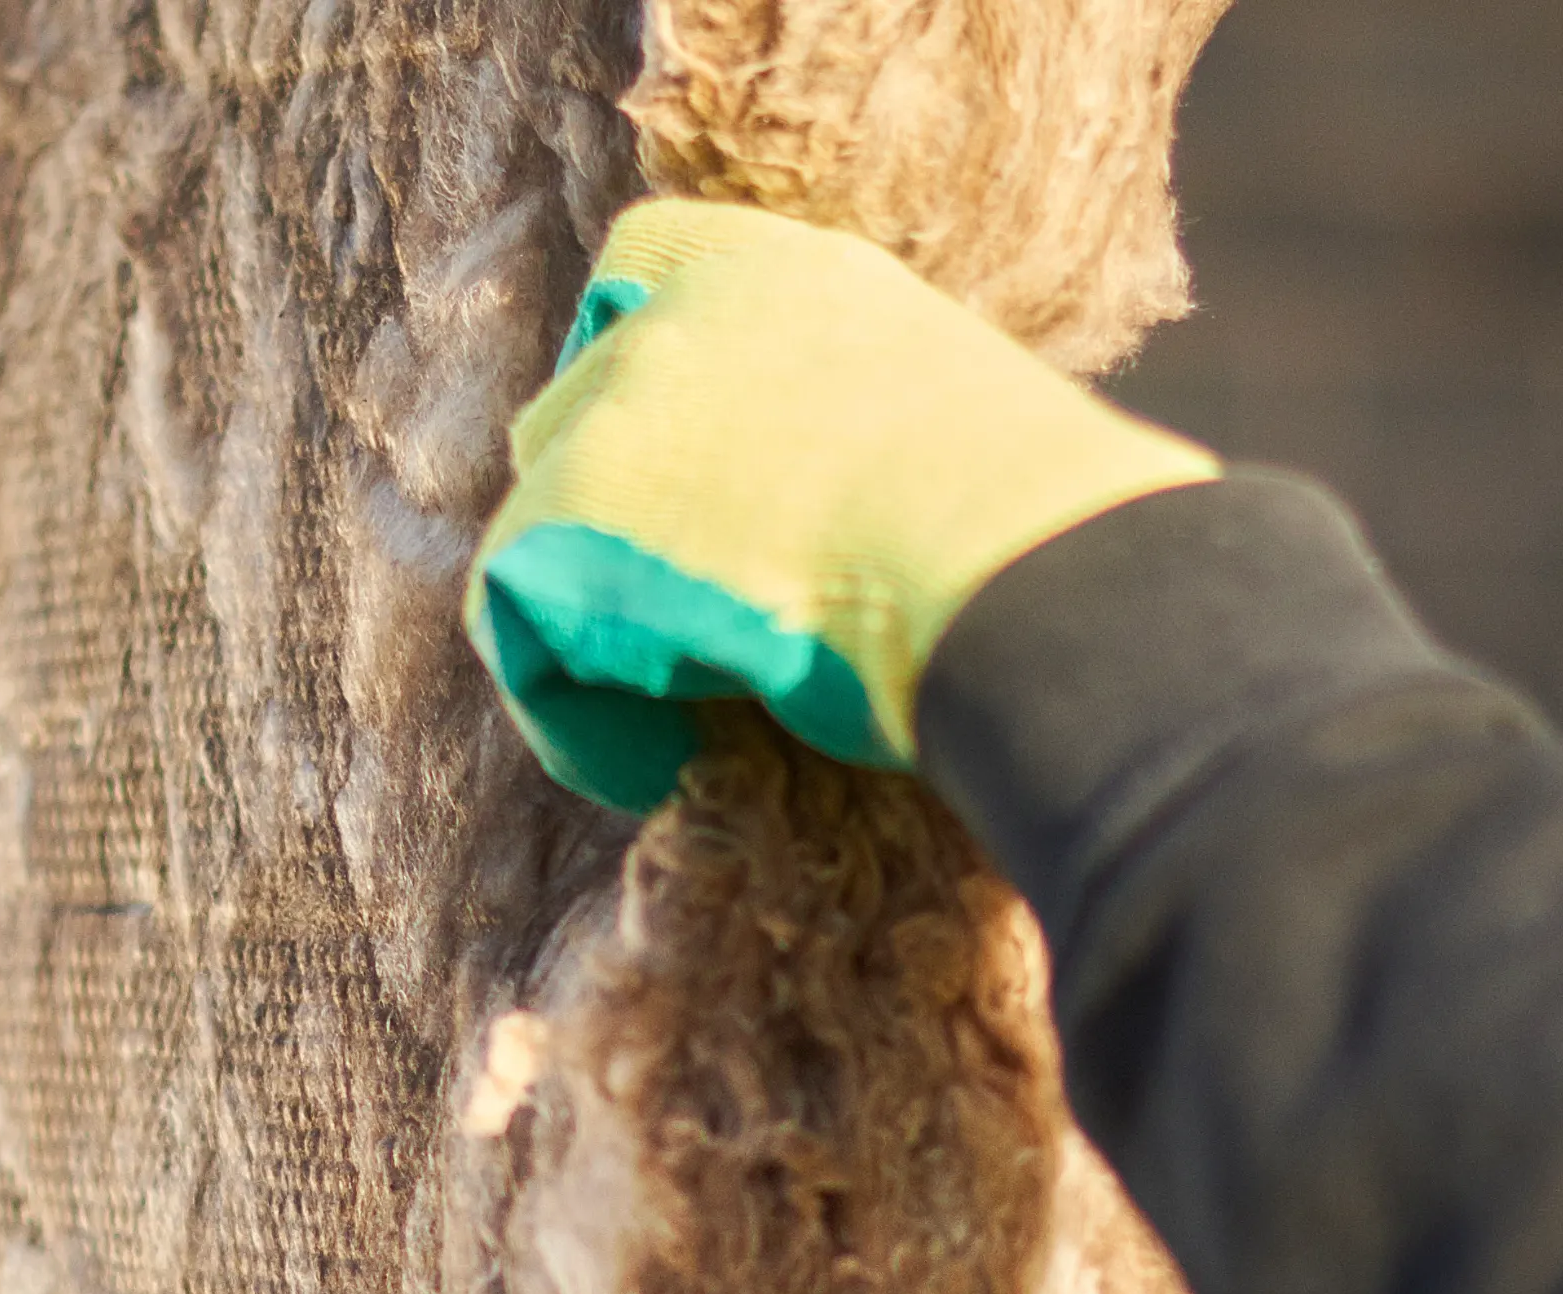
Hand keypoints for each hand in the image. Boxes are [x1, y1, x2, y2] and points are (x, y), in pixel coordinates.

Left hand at [468, 199, 1222, 811]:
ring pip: (537, 522)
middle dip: (606, 511)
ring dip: (595, 618)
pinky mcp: (570, 520)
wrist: (1037, 581)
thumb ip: (858, 437)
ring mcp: (621, 411)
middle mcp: (689, 317)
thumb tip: (851, 525)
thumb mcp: (949, 438)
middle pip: (575, 405)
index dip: (628, 354)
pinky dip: (573, 715)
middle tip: (677, 622)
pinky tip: (656, 766)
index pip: (647, 257)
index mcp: (792, 275)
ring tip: (680, 714)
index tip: (659, 457)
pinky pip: (515, 629)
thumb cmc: (1048, 543)